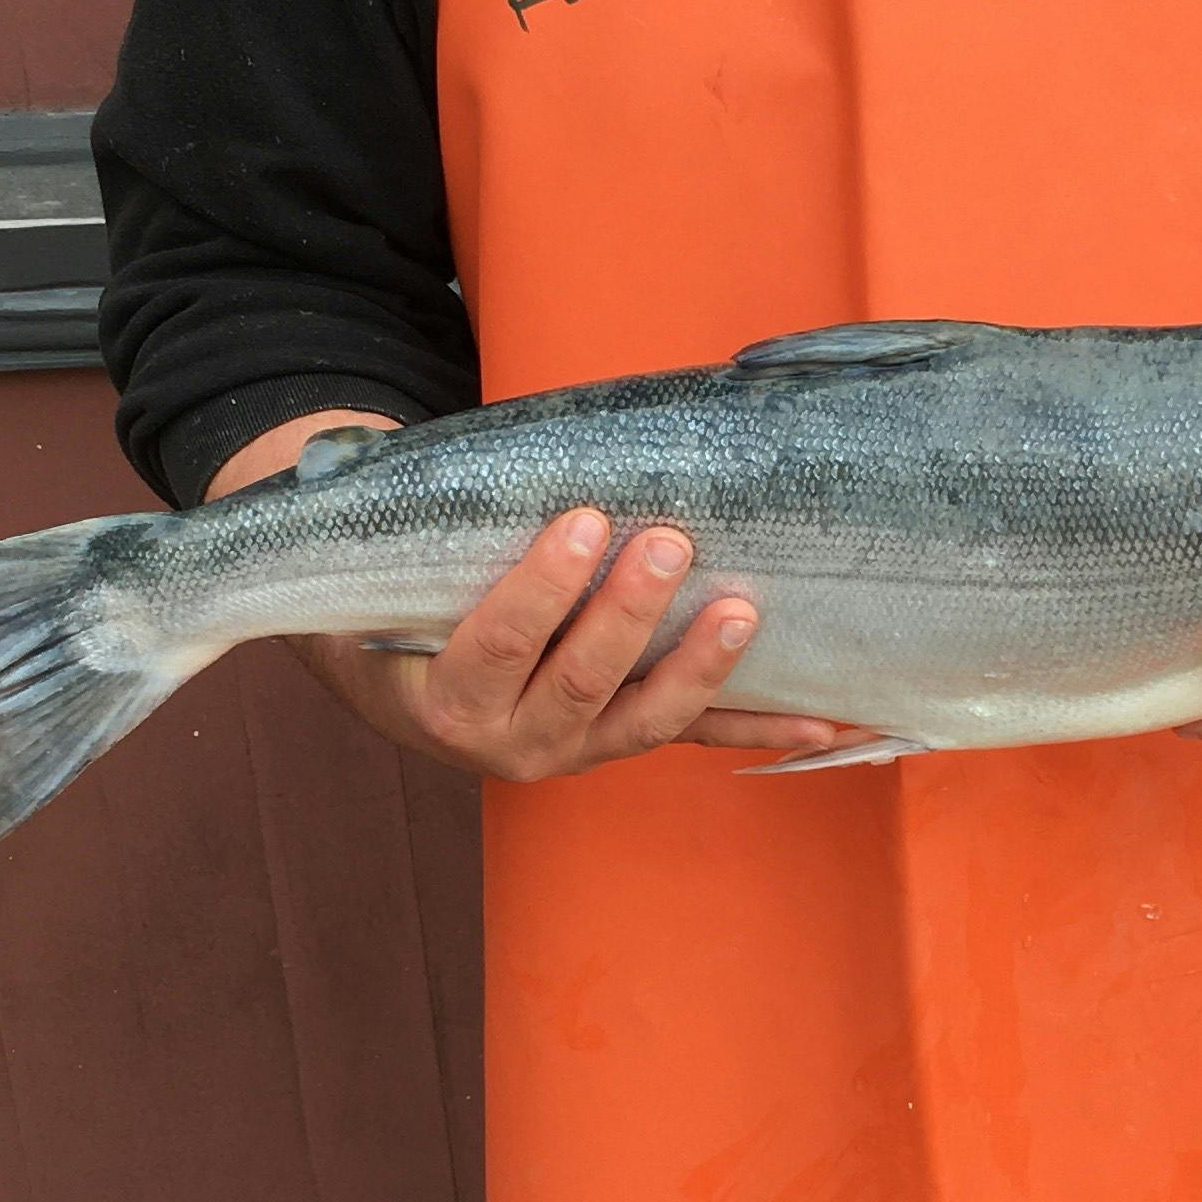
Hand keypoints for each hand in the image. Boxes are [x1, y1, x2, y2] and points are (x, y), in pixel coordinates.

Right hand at [205, 416, 849, 775]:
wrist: (399, 673)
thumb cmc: (401, 594)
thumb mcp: (386, 566)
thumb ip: (408, 523)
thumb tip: (370, 452)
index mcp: (444, 701)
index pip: (497, 646)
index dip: (541, 589)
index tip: (583, 522)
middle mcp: (512, 743)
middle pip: (579, 682)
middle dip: (627, 615)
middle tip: (666, 541)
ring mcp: (578, 750)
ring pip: (647, 717)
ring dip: (700, 667)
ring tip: (742, 610)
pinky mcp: (627, 741)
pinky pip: (701, 737)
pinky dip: (763, 725)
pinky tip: (830, 713)